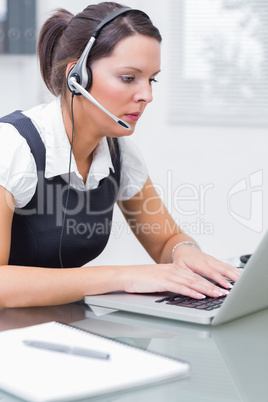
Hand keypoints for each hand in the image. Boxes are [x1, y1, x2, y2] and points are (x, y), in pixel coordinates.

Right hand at [122, 247, 241, 298]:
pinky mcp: (163, 282)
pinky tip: (200, 296)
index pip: (194, 276)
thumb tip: (182, 291)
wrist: (126, 275)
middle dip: (212, 285)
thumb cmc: (140, 279)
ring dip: (206, 289)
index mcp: (173, 269)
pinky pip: (181, 287)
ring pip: (192, 282)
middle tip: (225, 291)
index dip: (208, 282)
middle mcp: (173, 270)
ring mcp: (169, 275)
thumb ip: (171, 284)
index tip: (219, 287)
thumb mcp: (159, 281)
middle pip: (197, 278)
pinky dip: (192, 292)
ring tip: (217, 294)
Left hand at [171, 244, 241, 296]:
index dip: (219, 280)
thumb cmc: (182, 260)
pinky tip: (241, 275)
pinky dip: (235, 270)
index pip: (211, 272)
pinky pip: (228, 266)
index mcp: (199, 263)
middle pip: (223, 268)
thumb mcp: (179, 267)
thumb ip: (186, 276)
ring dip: (236, 273)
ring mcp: (213, 260)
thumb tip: (192, 285)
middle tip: (239, 285)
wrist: (184, 249)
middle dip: (232, 277)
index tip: (227, 286)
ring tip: (244, 281)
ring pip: (227, 266)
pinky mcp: (216, 261)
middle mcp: (208, 260)